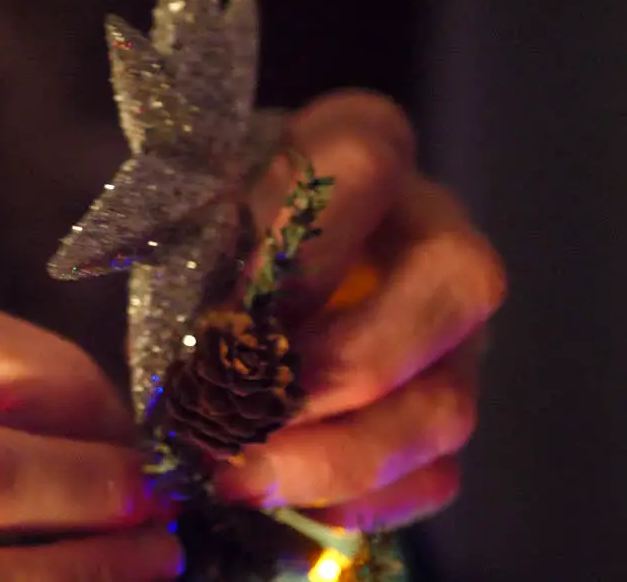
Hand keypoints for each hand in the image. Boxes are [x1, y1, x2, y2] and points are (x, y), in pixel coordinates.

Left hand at [214, 90, 507, 530]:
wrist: (240, 261)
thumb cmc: (209, 228)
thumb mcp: (193, 210)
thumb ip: (199, 253)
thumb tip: (200, 356)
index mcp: (365, 148)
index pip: (362, 162)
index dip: (300, 246)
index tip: (228, 311)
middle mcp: (434, 232)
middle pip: (453, 289)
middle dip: (336, 368)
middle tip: (238, 412)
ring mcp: (456, 331)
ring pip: (446, 405)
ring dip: (337, 457)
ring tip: (241, 476)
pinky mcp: (443, 406)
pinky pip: (435, 474)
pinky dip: (359, 501)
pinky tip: (284, 497)